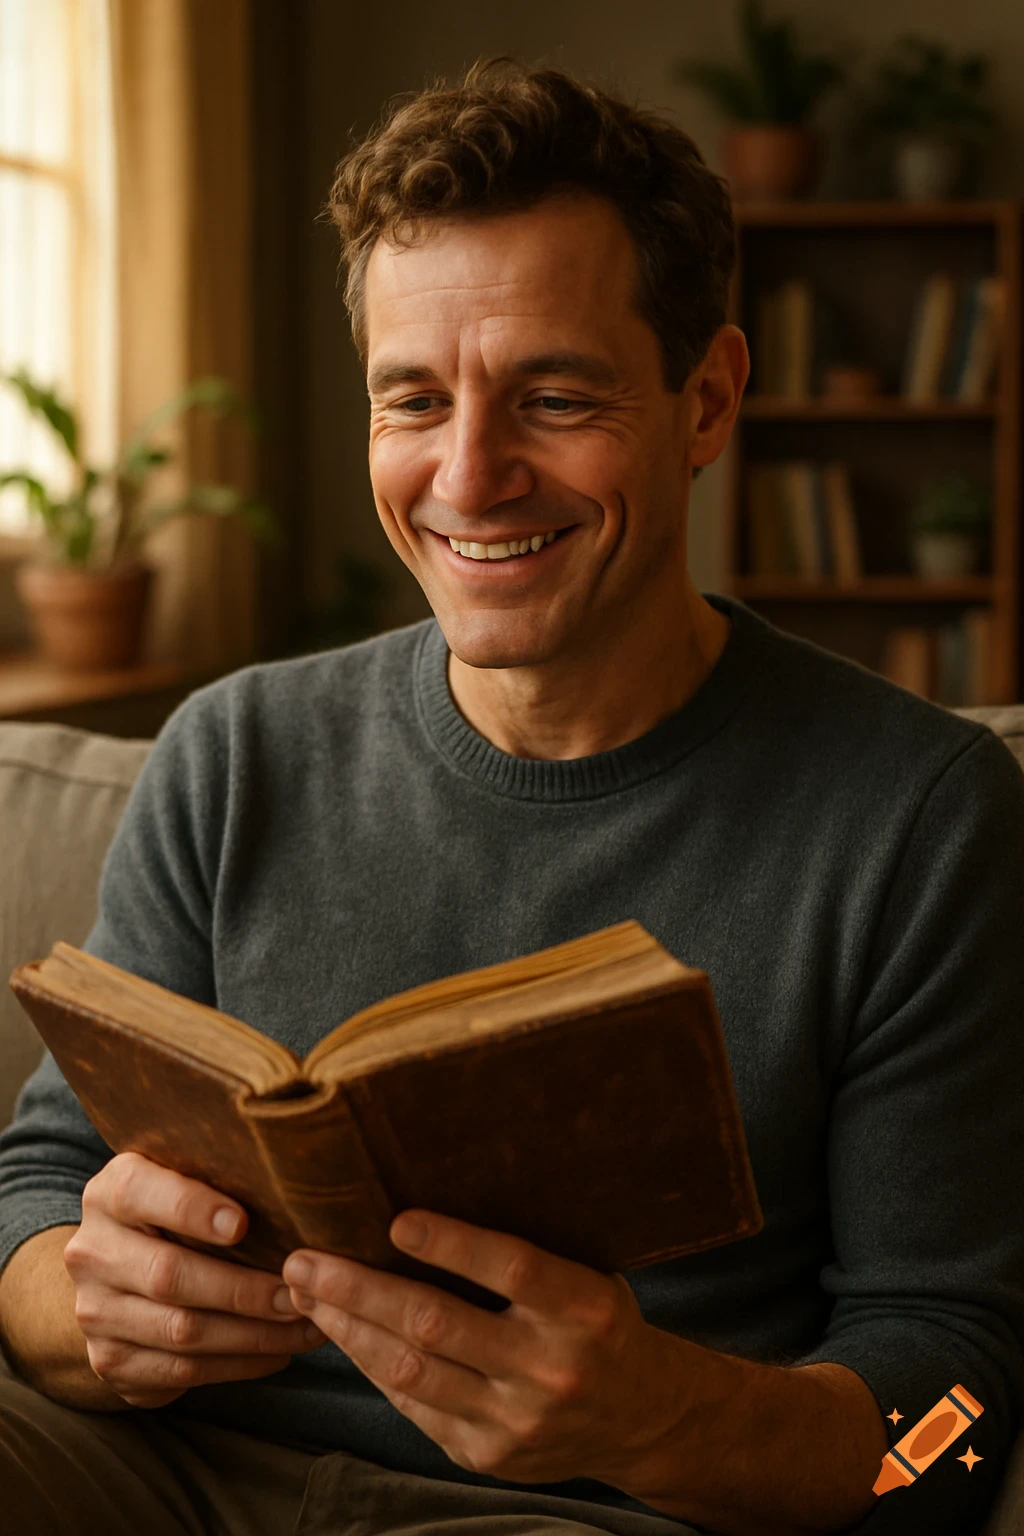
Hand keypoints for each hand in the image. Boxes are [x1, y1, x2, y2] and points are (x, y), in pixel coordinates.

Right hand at [64, 1152, 325, 1407]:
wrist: (120, 1271)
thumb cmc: (178, 1213)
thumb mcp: (186, 1180)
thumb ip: (219, 1178)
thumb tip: (296, 1194)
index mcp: (110, 1193)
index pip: (139, 1192)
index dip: (190, 1209)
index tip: (242, 1223)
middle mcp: (92, 1252)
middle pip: (169, 1275)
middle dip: (244, 1289)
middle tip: (299, 1294)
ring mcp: (95, 1312)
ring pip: (181, 1331)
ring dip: (253, 1335)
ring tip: (305, 1326)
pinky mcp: (110, 1361)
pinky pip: (181, 1370)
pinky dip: (238, 1365)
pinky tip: (278, 1352)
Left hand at [282, 1210, 684, 1484]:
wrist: (640, 1417)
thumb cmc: (599, 1321)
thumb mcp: (589, 1273)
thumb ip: (529, 1248)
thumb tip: (431, 1187)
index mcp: (585, 1309)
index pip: (511, 1270)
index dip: (451, 1244)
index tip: (395, 1218)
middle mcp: (551, 1369)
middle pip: (438, 1325)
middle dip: (360, 1289)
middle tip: (304, 1260)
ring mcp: (516, 1422)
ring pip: (412, 1371)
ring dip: (349, 1329)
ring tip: (305, 1293)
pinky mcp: (486, 1455)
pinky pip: (413, 1406)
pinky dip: (371, 1365)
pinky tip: (342, 1333)